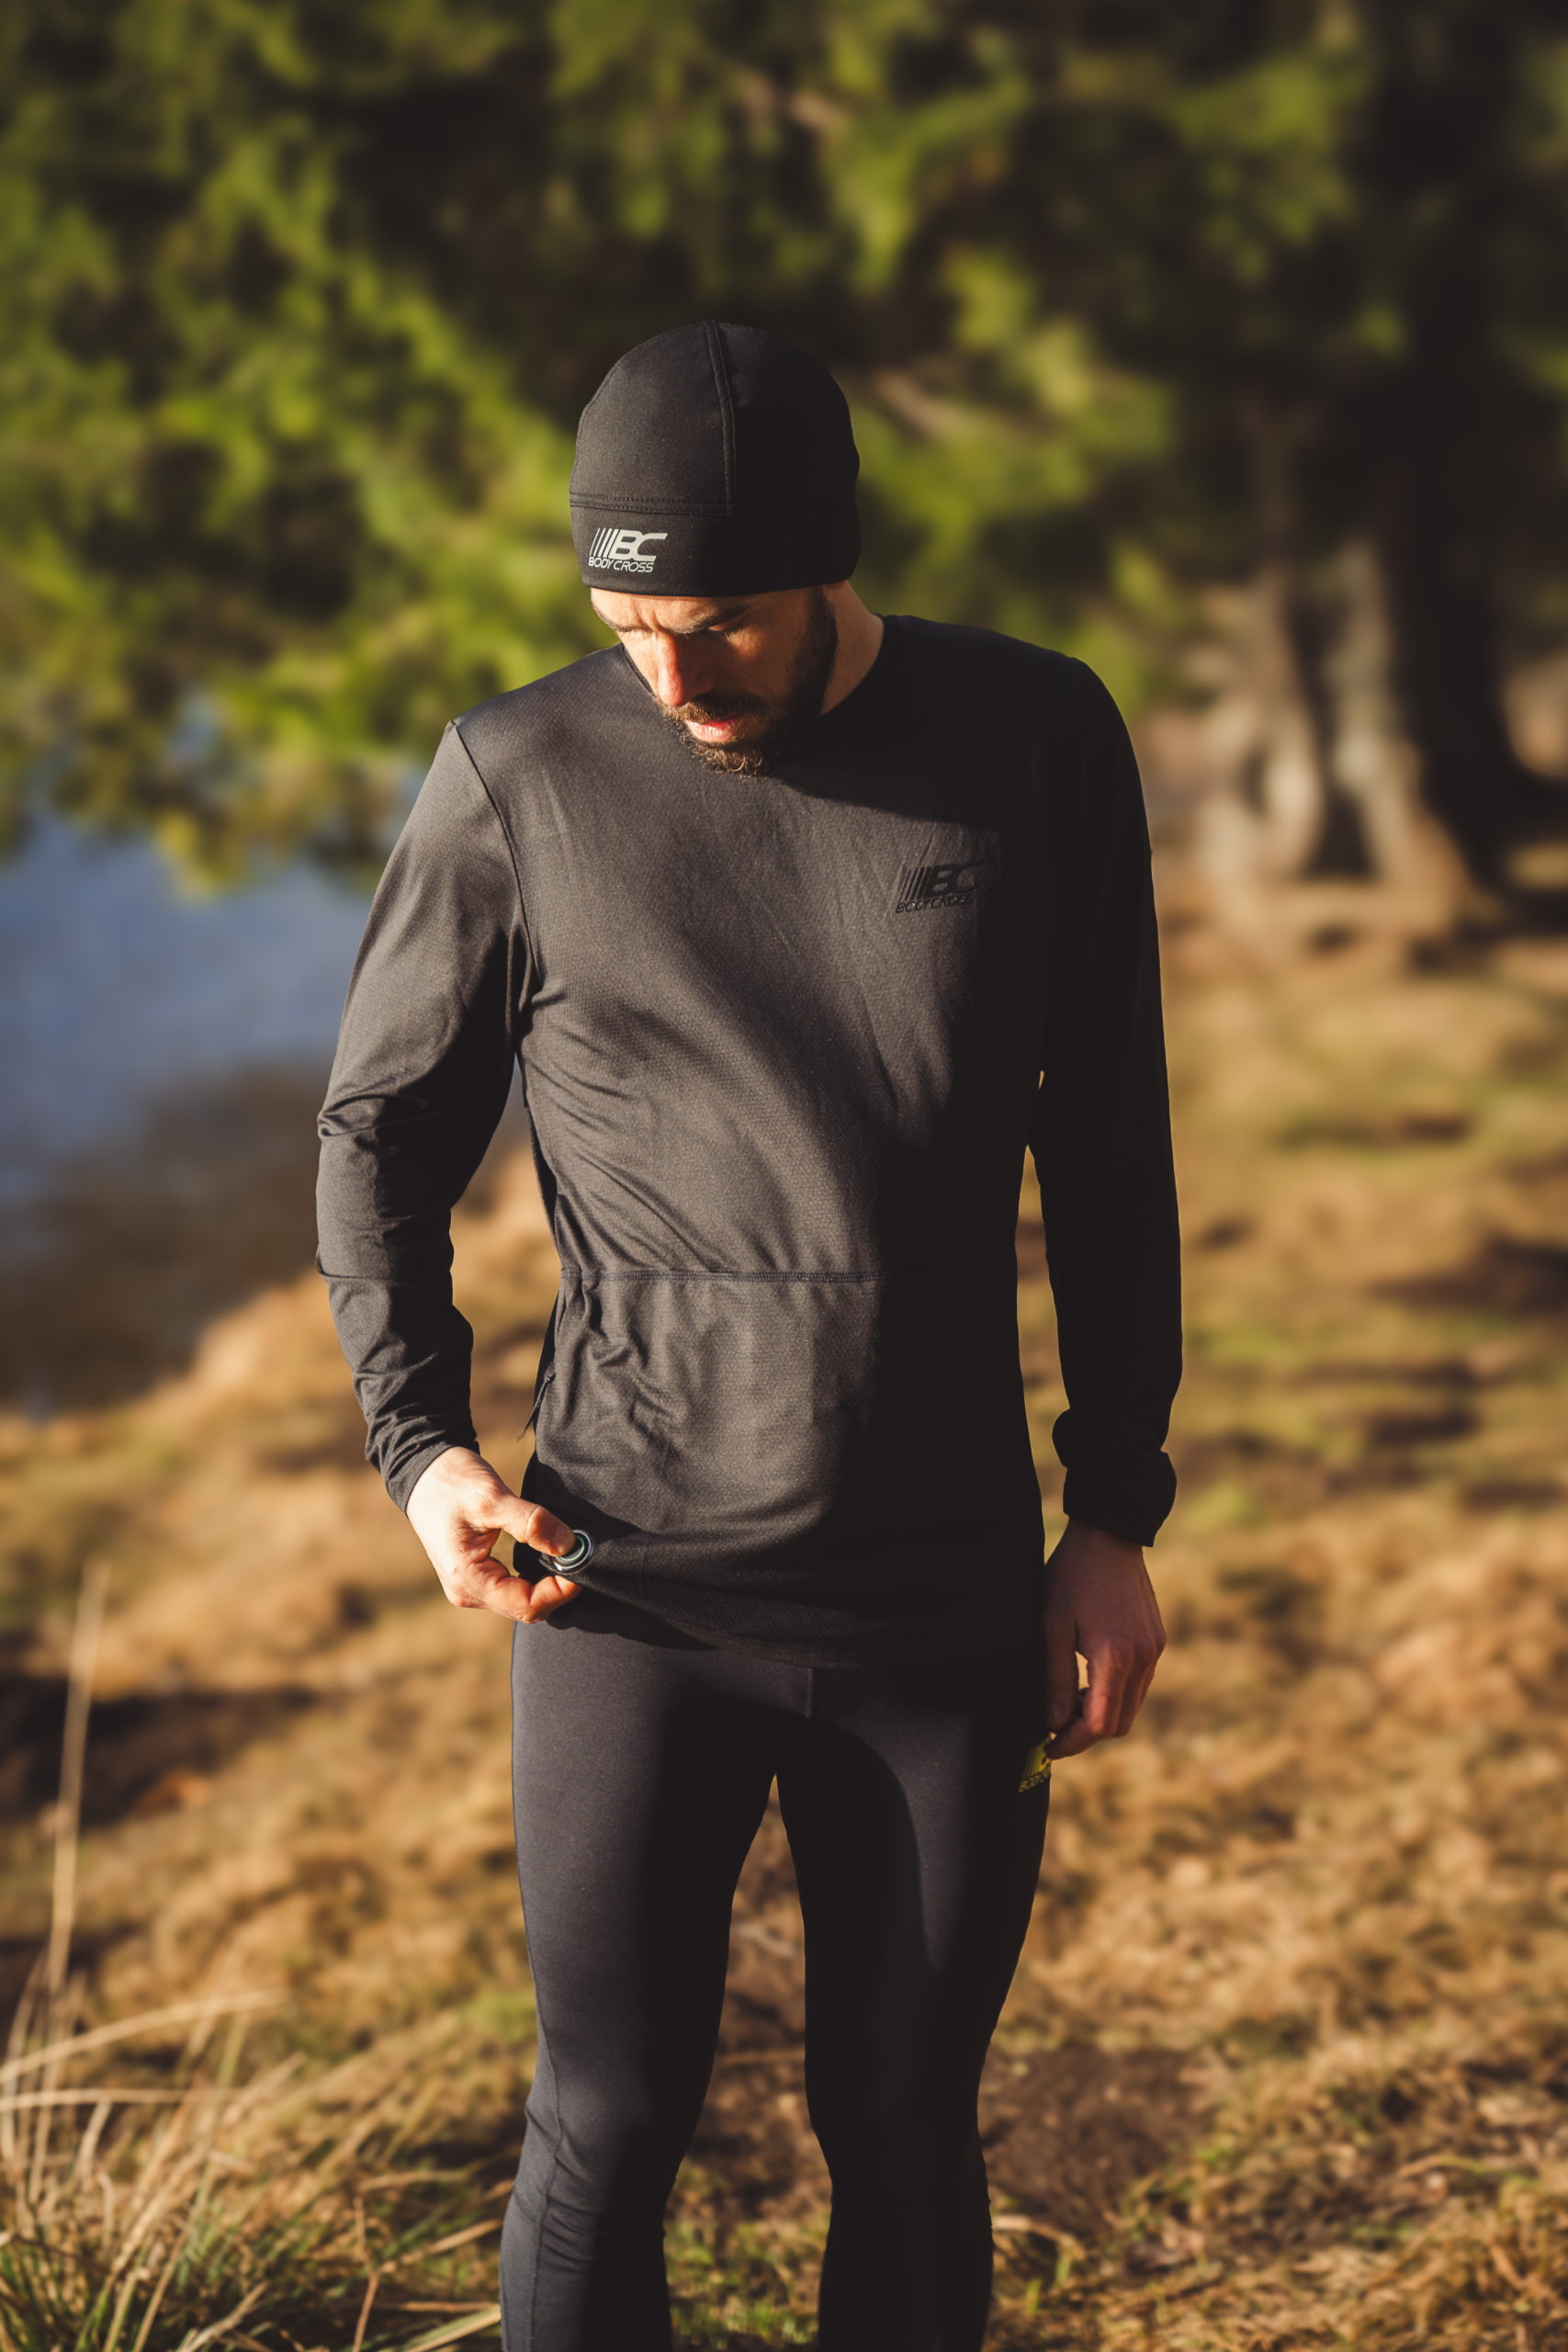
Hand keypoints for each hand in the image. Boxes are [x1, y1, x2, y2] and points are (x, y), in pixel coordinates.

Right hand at [405, 1447, 580, 1623]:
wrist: (423, 1471)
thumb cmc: (451, 1482)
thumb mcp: (492, 1497)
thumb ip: (531, 1523)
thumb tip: (568, 1545)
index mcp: (467, 1579)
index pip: (526, 1605)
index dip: (560, 1590)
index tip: (582, 1561)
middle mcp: (467, 1591)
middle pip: (525, 1607)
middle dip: (557, 1588)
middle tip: (580, 1555)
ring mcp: (470, 1586)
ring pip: (521, 1600)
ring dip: (548, 1583)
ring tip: (567, 1554)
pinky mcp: (476, 1574)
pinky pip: (513, 1587)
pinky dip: (535, 1577)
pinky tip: (549, 1555)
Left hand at [1041, 1518, 1165, 1758]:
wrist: (1109, 1536)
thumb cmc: (1072, 1577)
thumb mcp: (1051, 1627)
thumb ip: (1054, 1679)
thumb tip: (1053, 1723)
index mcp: (1114, 1657)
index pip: (1099, 1724)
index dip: (1073, 1742)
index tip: (1049, 1746)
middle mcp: (1142, 1658)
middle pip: (1119, 1723)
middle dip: (1087, 1733)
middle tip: (1056, 1725)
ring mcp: (1154, 1650)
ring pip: (1132, 1706)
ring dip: (1102, 1713)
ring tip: (1069, 1699)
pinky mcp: (1157, 1641)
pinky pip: (1139, 1683)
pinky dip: (1116, 1692)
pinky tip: (1090, 1677)